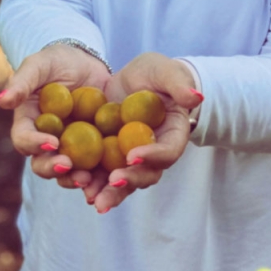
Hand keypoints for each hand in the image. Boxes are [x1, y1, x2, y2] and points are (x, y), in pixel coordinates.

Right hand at [0, 44, 110, 192]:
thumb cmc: (56, 61)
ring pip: (66, 173)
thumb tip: (0, 101)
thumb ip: (21, 82)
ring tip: (87, 179)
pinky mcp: (92, 152)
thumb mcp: (39, 65)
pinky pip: (94, 170)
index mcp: (28, 124)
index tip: (51, 141)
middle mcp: (45, 141)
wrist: (87, 64)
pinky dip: (99, 179)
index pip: (24, 139)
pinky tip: (109, 180)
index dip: (34, 144)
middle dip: (52, 169)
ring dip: (73, 180)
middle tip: (68, 165)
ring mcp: (69, 149)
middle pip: (42, 164)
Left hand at [80, 54, 203, 213]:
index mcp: (172, 136)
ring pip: (122, 181)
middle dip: (130, 181)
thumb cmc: (156, 75)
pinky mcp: (108, 157)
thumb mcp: (166, 72)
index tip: (132, 156)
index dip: (153, 157)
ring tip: (92, 197)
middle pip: (146, 175)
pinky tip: (75, 184)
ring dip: (108, 192)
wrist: (133, 81)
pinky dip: (89, 181)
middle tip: (113, 182)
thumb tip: (195, 97)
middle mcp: (153, 154)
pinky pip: (99, 174)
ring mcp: (130, 159)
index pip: (168, 151)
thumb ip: (179, 84)